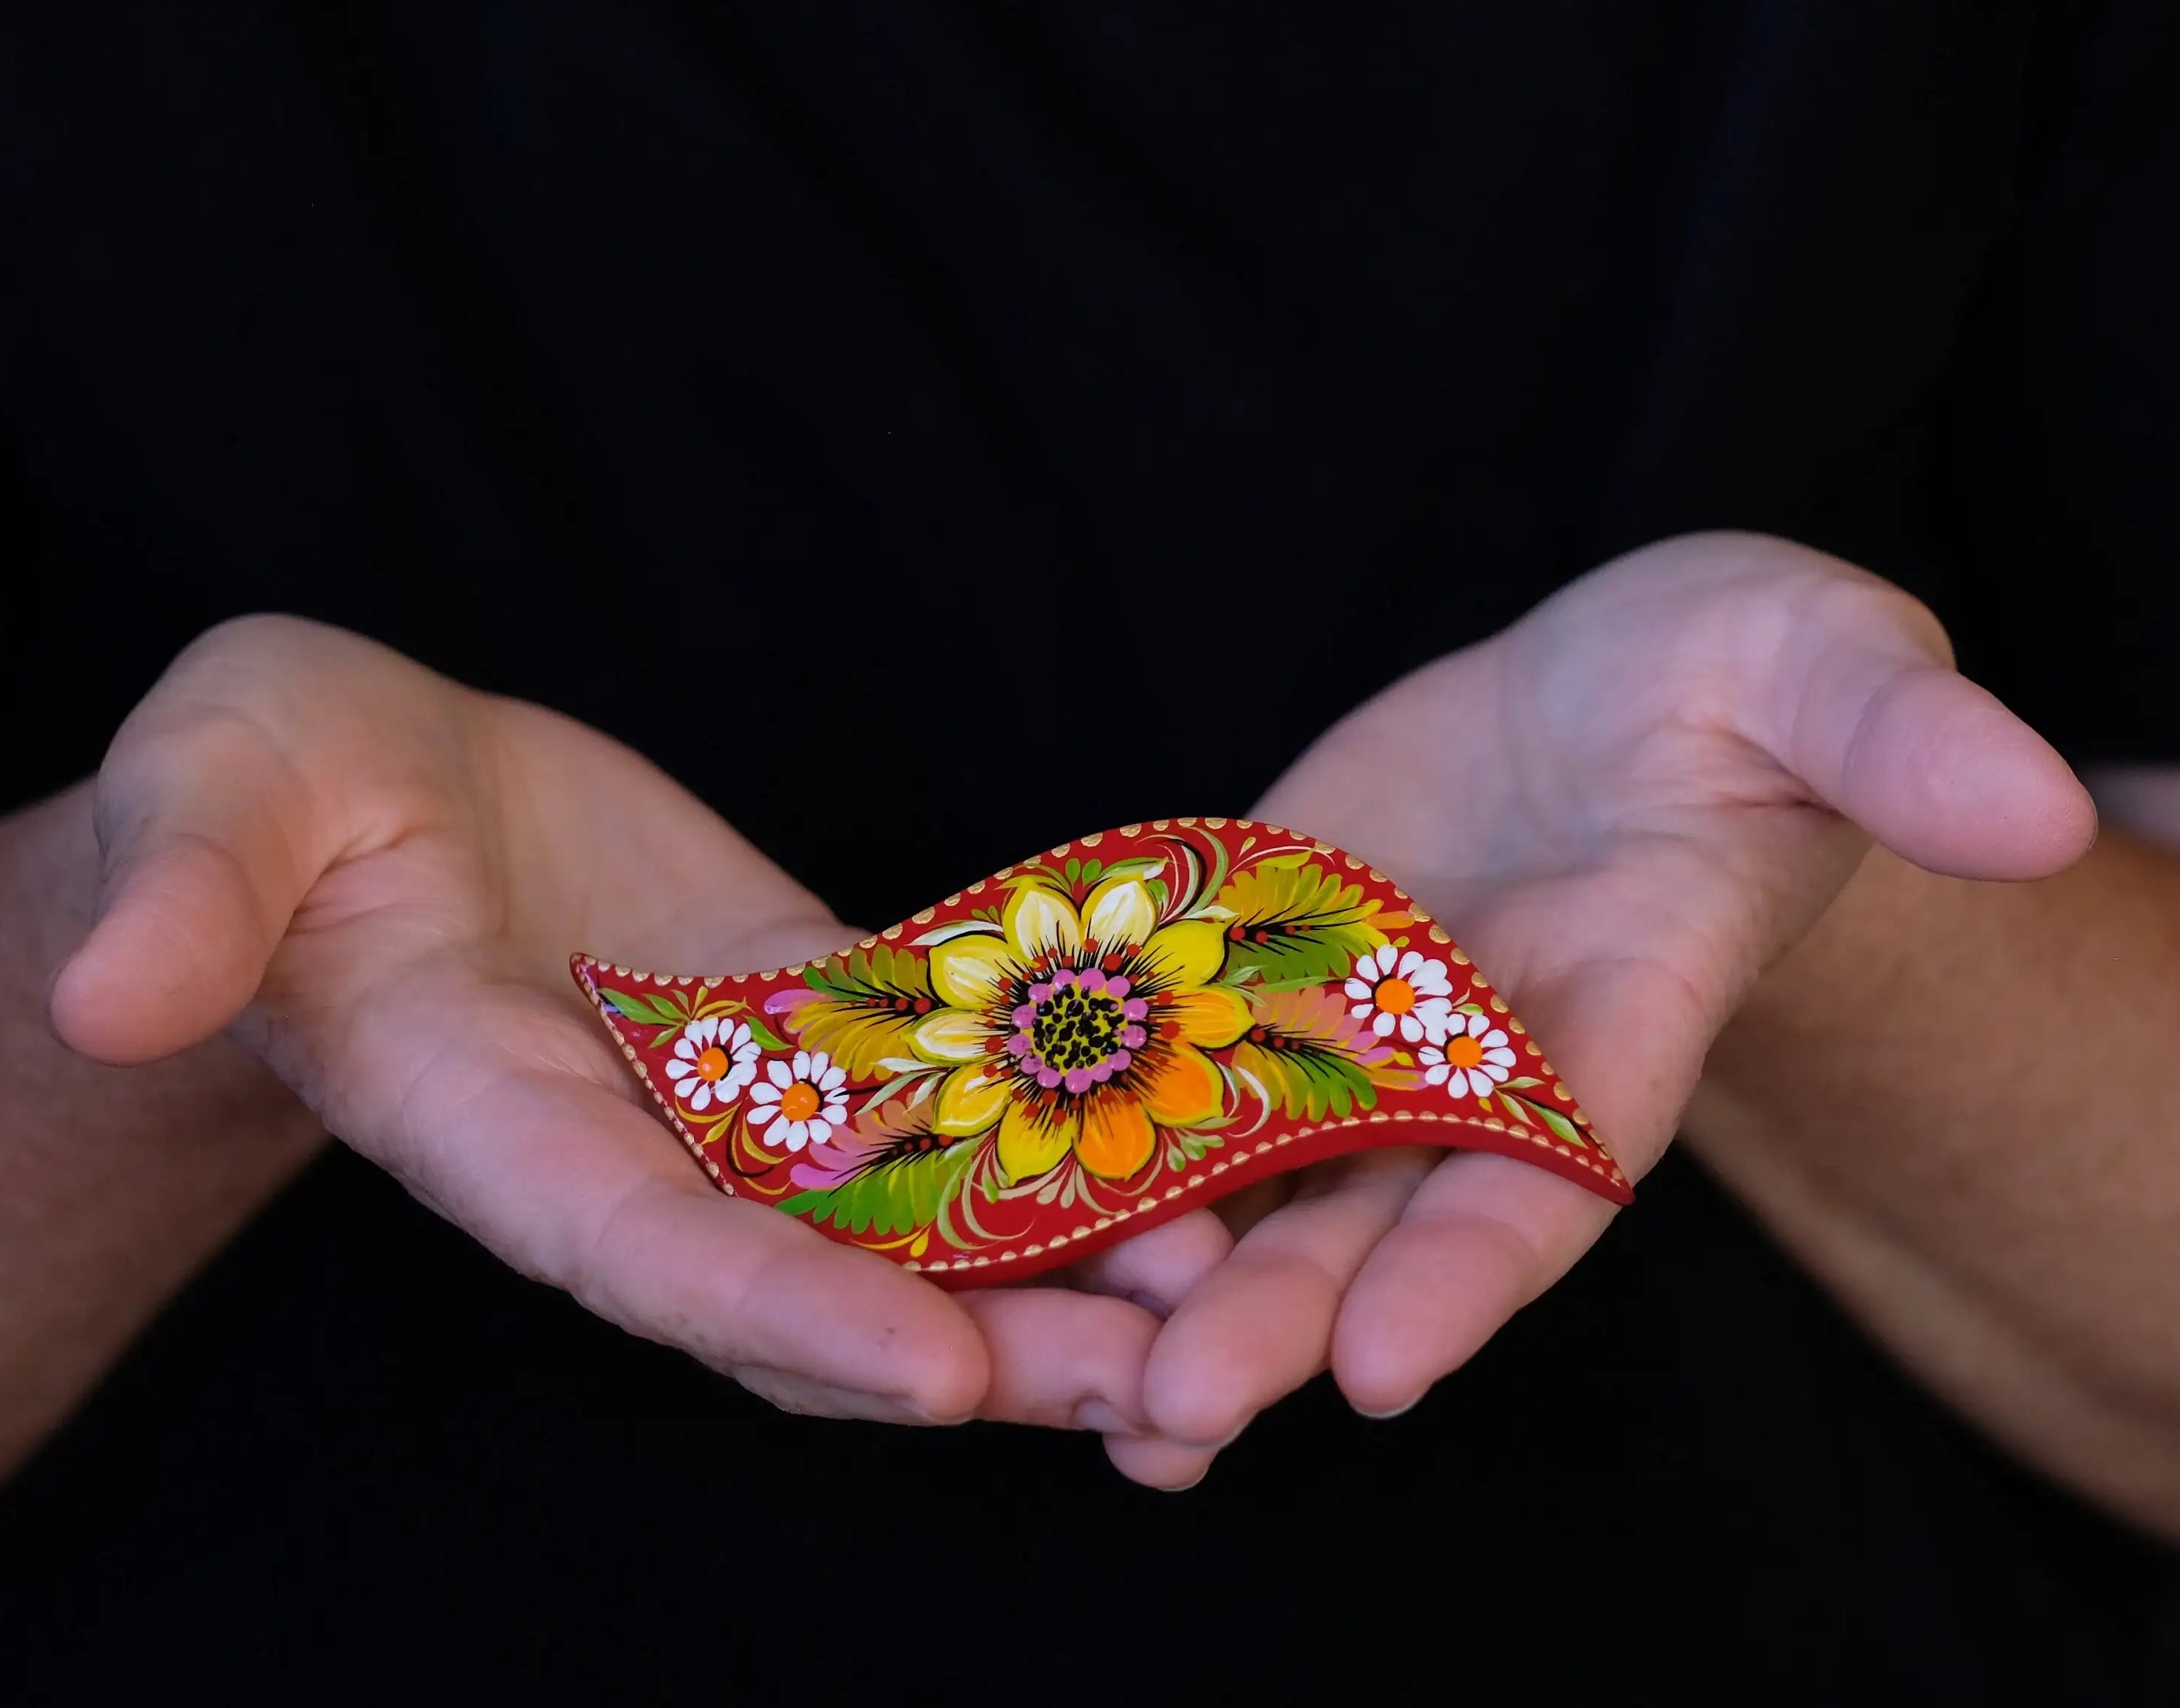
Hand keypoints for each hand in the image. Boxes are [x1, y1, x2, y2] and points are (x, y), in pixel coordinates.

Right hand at [52, 617, 1225, 1438]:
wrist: (370, 789)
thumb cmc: (269, 783)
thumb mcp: (219, 788)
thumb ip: (187, 889)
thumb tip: (106, 985)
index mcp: (486, 1124)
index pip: (635, 1252)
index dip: (774, 1314)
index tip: (931, 1377)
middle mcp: (627, 1148)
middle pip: (814, 1281)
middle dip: (983, 1344)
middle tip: (1167, 1386)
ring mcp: (730, 1095)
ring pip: (903, 1212)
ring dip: (1059, 1265)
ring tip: (1231, 1298)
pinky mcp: (807, 1016)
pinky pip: (937, 1090)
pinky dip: (1050, 1124)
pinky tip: (1187, 1136)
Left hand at [1103, 532, 2096, 1484]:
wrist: (1606, 693)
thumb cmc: (1740, 679)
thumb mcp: (1824, 665)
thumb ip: (1900, 738)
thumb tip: (2034, 803)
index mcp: (1621, 1019)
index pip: (1551, 1169)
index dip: (1473, 1268)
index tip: (1384, 1367)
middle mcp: (1478, 1064)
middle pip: (1377, 1218)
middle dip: (1280, 1319)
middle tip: (1174, 1418)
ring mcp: (1353, 1029)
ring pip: (1254, 1180)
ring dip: (1166, 1280)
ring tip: (1073, 1381)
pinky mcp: (1252, 975)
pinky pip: (1164, 1073)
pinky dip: (1091, 1141)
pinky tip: (993, 1209)